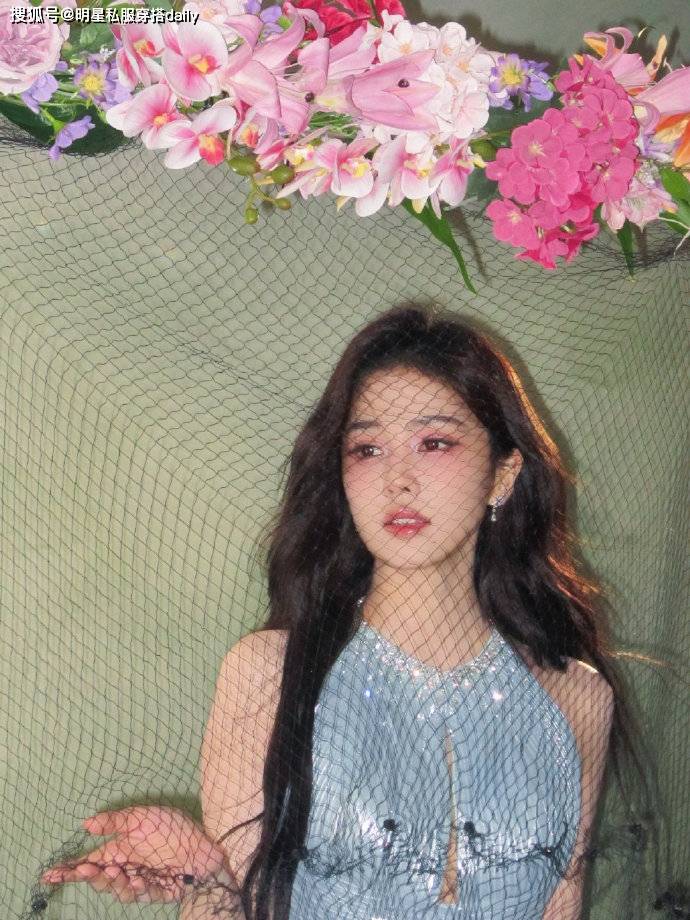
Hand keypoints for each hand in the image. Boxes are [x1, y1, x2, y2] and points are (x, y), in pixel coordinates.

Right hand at [41, 806, 230, 902]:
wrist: (204, 842)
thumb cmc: (172, 827)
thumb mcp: (142, 816)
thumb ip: (115, 820)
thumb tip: (86, 823)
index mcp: (120, 850)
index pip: (90, 862)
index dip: (69, 870)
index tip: (49, 875)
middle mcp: (126, 867)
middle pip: (99, 878)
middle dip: (89, 876)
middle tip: (83, 869)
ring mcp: (140, 881)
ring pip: (117, 889)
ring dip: (111, 882)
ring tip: (112, 870)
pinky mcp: (157, 891)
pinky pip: (141, 893)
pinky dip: (135, 886)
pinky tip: (136, 876)